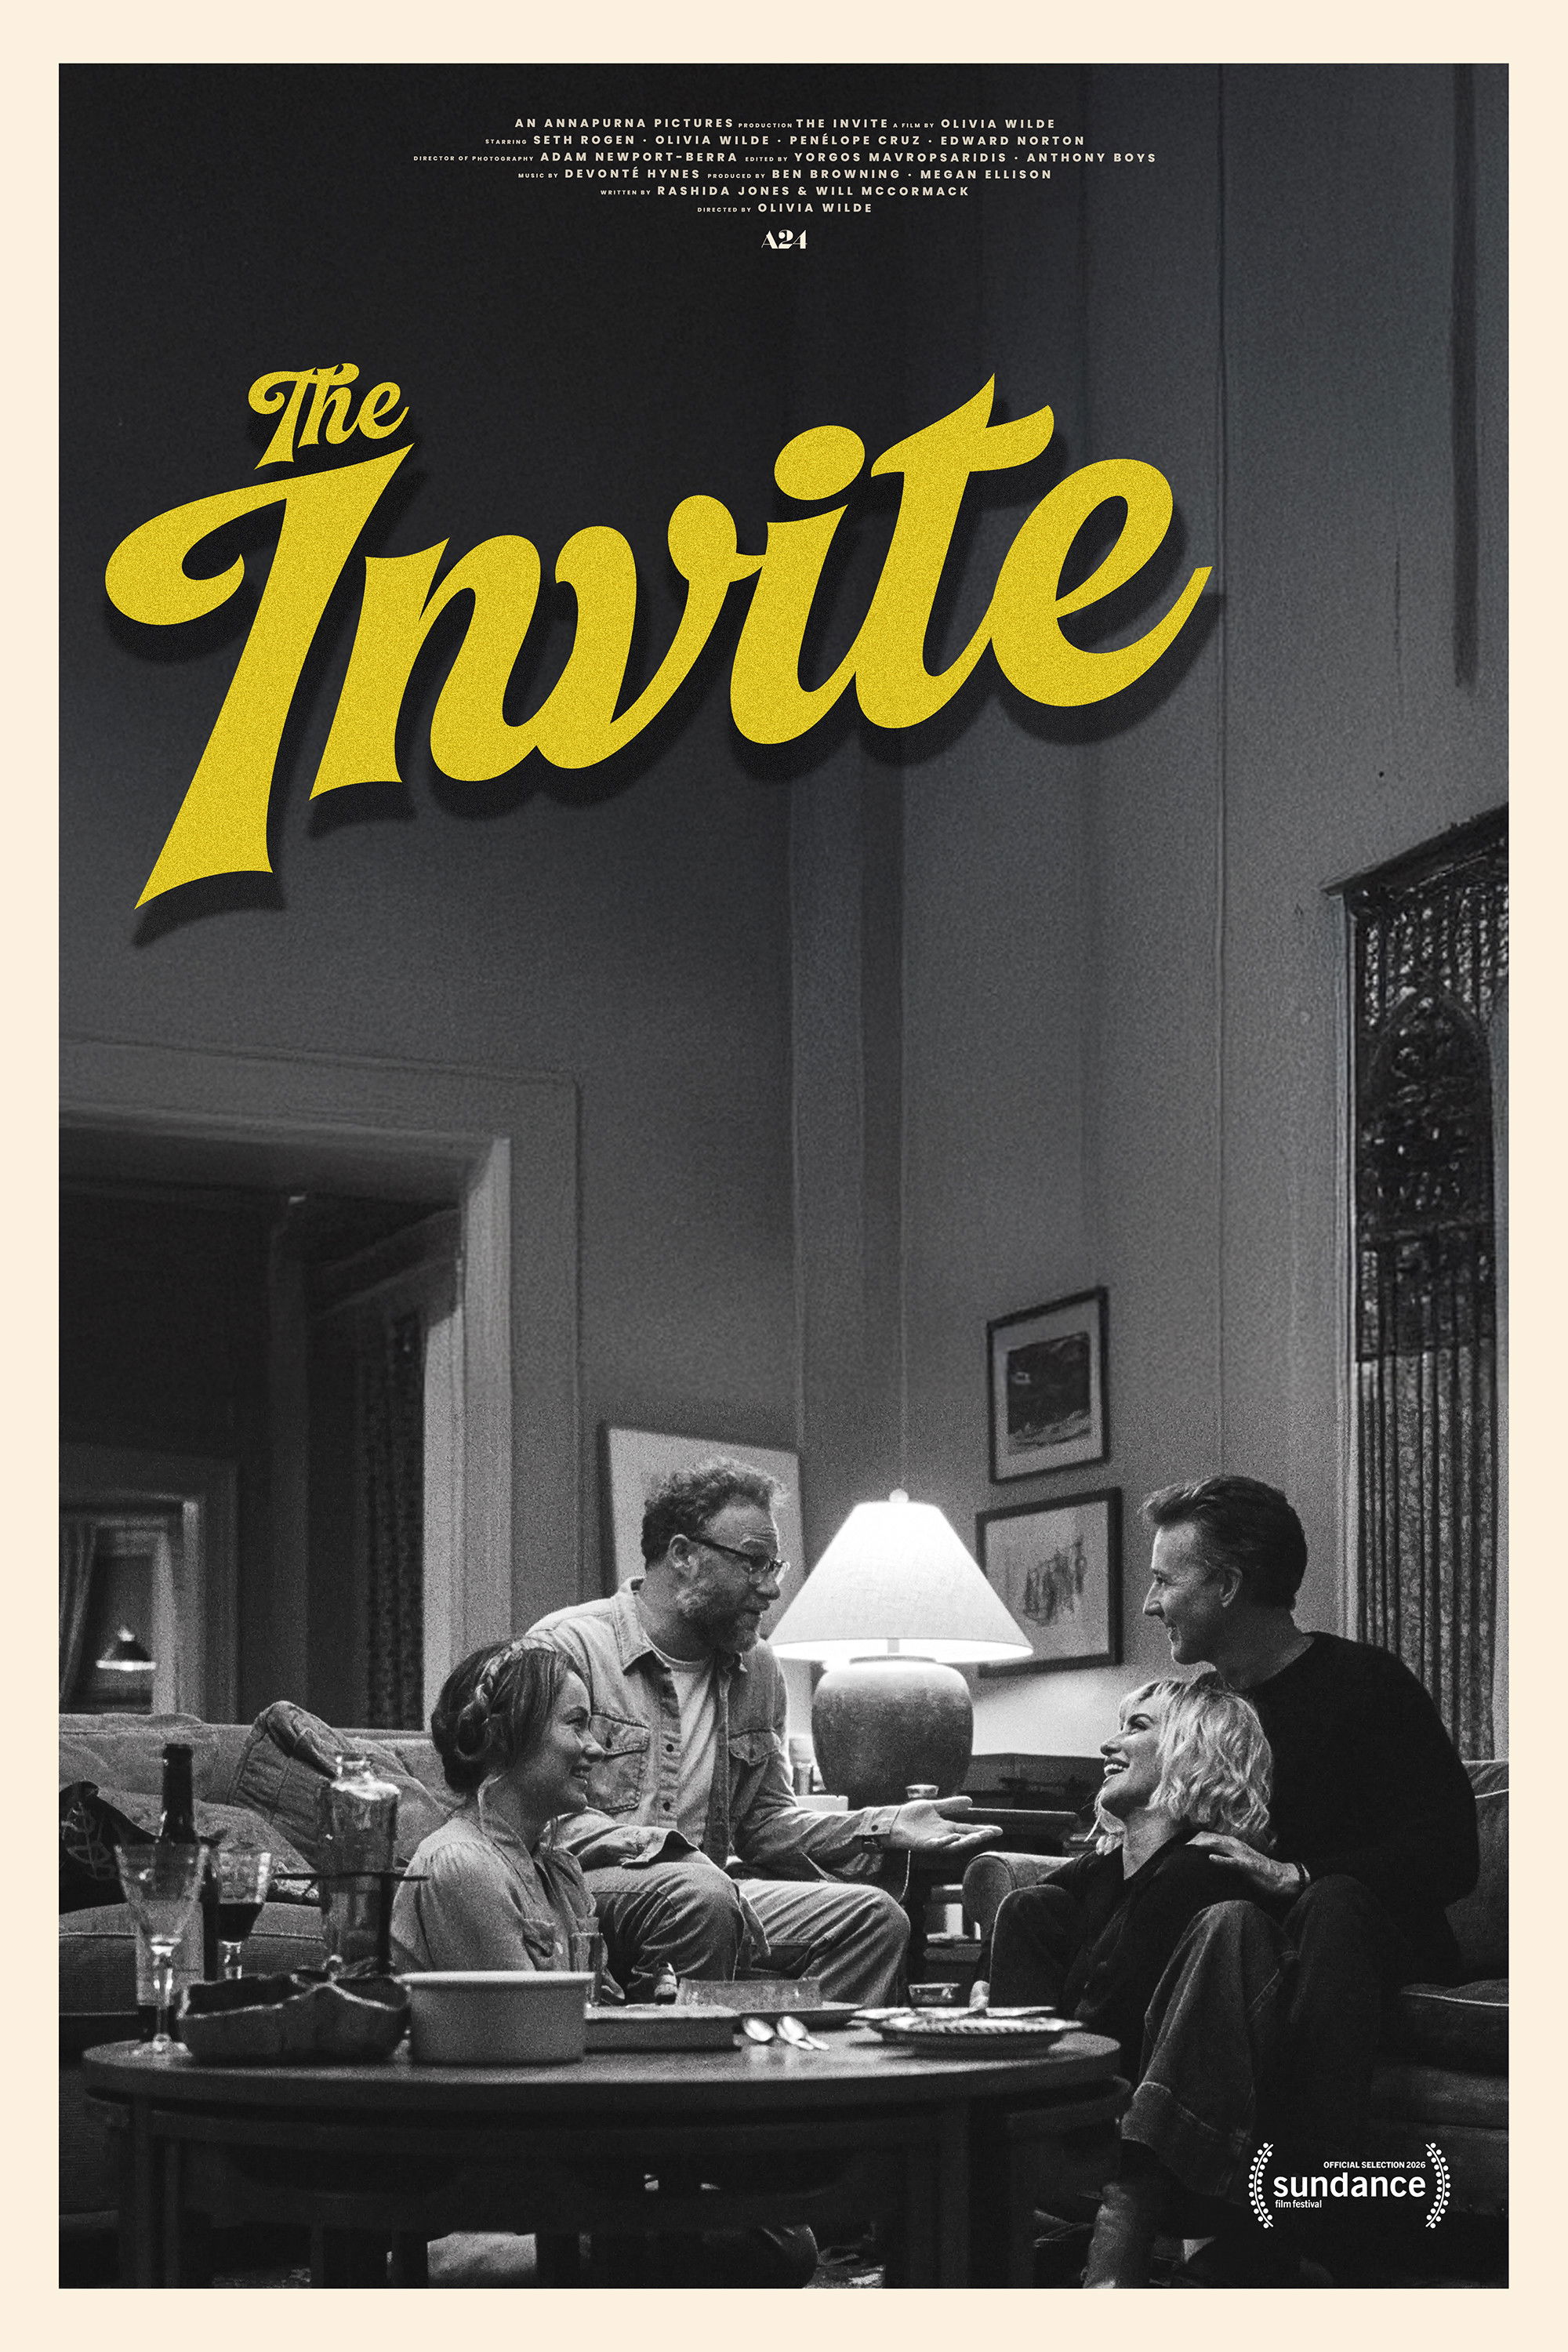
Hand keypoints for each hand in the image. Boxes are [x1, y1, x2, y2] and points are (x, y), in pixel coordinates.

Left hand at [884, 1797, 1003, 1855]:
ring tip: (978, 1836)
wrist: (892, 1821)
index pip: (968, 1829)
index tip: (998, 1830)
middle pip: (964, 1838)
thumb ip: (950, 1805)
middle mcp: (943, 1836)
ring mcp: (933, 1841)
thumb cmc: (912, 1816)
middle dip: (978, 1836)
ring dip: (965, 1841)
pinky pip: (935, 1844)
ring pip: (953, 1844)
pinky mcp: (922, 1844)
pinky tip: (952, 1836)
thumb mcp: (934, 1807)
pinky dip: (944, 1841)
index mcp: (946, 1827)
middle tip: (992, 1833)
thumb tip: (970, 1801)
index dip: (983, 1830)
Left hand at [1188, 1832, 1301, 1899]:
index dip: (1195, 1838)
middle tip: (1178, 1844)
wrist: (1281, 1878)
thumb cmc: (1259, 1872)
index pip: (1211, 1837)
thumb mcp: (1239, 1863)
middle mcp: (1236, 1846)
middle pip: (1211, 1838)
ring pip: (1220, 1845)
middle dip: (1195, 1840)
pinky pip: (1233, 1862)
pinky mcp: (1248, 1866)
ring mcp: (1242, 1855)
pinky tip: (1210, 1859)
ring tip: (1189, 1846)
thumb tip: (1209, 1861)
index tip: (1180, 1842)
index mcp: (1233, 1845)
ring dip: (1204, 1845)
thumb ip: (1225, 1859)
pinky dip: (1221, 1859)